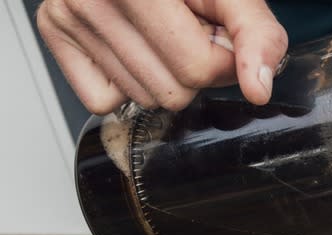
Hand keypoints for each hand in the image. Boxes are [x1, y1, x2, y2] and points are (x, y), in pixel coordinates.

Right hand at [36, 0, 287, 113]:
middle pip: (172, 92)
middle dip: (193, 70)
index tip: (220, 37)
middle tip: (188, 33)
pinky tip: (133, 46)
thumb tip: (258, 89)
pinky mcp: (53, 31)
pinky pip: (101, 101)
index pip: (197, 69)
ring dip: (162, 76)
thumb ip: (256, 34)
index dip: (224, 61)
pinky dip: (124, 83)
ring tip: (161, 34)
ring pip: (142, 100)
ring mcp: (68, 15)